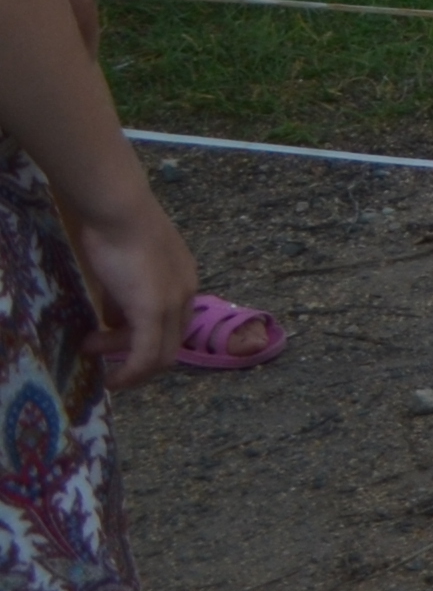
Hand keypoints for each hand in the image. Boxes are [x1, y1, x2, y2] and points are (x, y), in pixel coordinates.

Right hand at [59, 183, 193, 394]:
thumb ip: (122, 295)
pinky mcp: (154, 311)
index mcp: (183, 280)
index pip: (170, 322)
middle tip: (94, 348)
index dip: (140, 335)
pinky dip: (132, 373)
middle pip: (167, 340)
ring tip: (89, 351)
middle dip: (131, 351)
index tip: (110, 336)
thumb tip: (112, 319)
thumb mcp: (122, 268)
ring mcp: (173, 303)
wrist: (120, 211)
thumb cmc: (116, 230)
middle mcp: (185, 293)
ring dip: (127, 363)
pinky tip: (113, 380)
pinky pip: (147, 355)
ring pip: (160, 353)